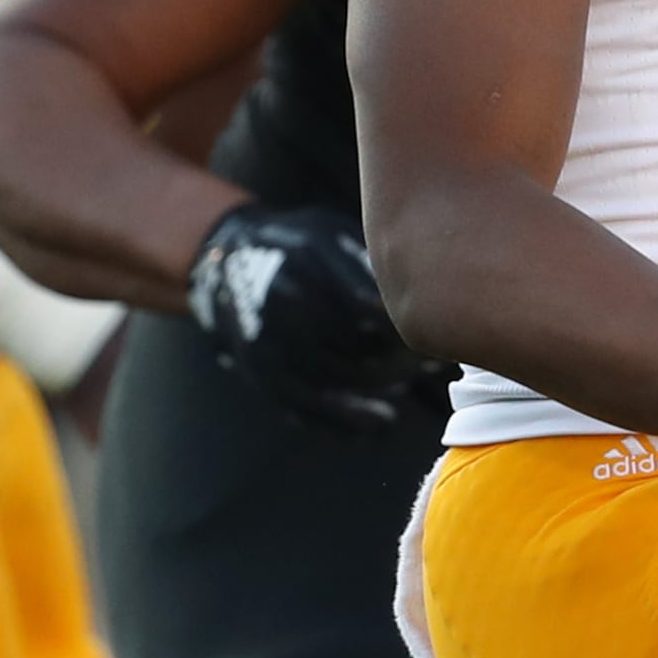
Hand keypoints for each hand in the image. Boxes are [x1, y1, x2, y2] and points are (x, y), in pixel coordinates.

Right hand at [187, 205, 446, 433]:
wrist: (225, 257)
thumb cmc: (299, 243)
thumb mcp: (333, 233)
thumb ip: (370, 265)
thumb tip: (426, 306)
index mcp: (310, 257)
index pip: (374, 311)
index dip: (408, 331)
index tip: (431, 331)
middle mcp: (286, 298)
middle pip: (359, 350)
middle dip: (401, 364)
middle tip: (431, 365)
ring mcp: (269, 337)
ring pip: (337, 382)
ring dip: (378, 392)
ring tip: (405, 385)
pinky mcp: (259, 369)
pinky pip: (306, 407)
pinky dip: (345, 423)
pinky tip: (379, 425)